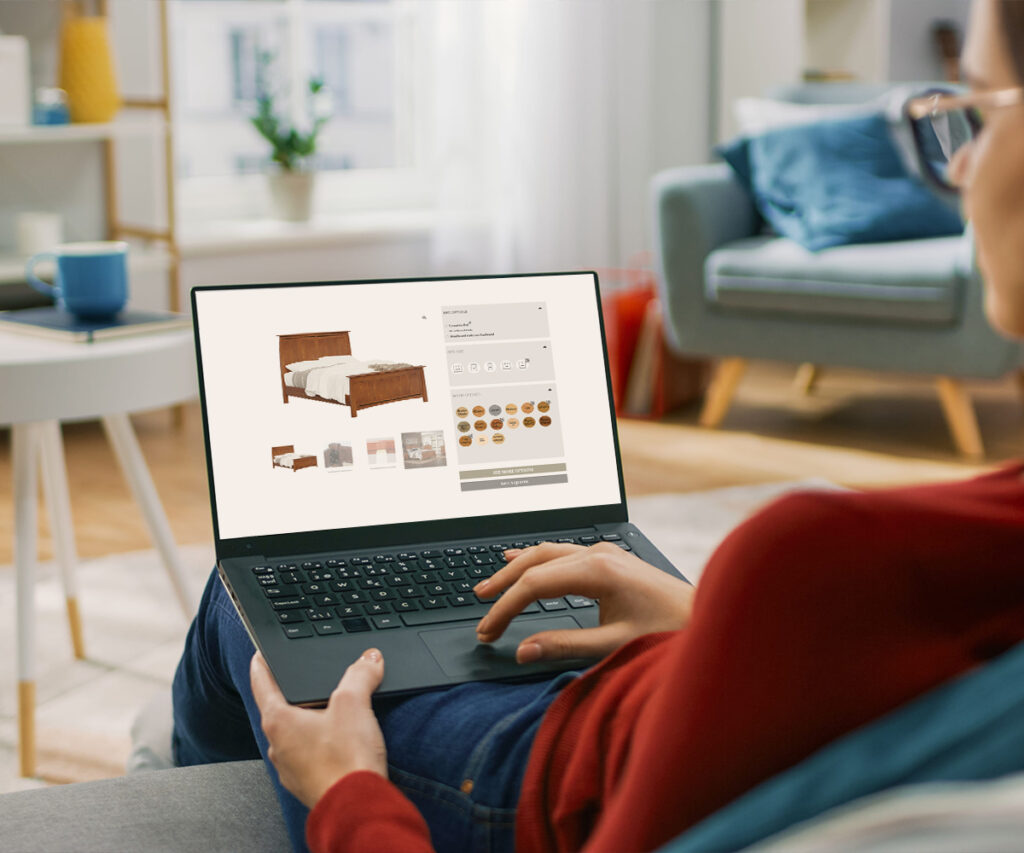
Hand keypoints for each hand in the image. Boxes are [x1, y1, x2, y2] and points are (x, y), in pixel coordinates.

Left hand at [250, 649, 387, 807]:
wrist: (357, 807)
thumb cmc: (347, 759)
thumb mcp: (355, 703)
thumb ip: (360, 674)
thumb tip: (369, 658)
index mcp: (278, 721)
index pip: (261, 683)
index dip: (262, 663)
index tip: (259, 654)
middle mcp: (278, 745)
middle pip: (280, 709)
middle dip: (295, 693)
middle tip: (309, 679)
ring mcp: (290, 768)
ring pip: (295, 734)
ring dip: (309, 720)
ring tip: (332, 711)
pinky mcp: (306, 783)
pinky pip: (308, 755)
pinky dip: (320, 744)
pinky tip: (340, 741)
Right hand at [474, 543, 694, 663]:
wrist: (710, 619)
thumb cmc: (669, 632)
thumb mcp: (614, 644)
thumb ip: (564, 646)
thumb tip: (523, 650)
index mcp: (598, 570)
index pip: (534, 585)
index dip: (505, 609)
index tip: (487, 632)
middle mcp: (599, 553)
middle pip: (535, 561)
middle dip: (504, 586)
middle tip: (479, 608)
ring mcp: (605, 552)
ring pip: (547, 552)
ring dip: (517, 570)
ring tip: (489, 586)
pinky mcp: (610, 558)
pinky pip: (562, 552)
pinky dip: (537, 560)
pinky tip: (522, 561)